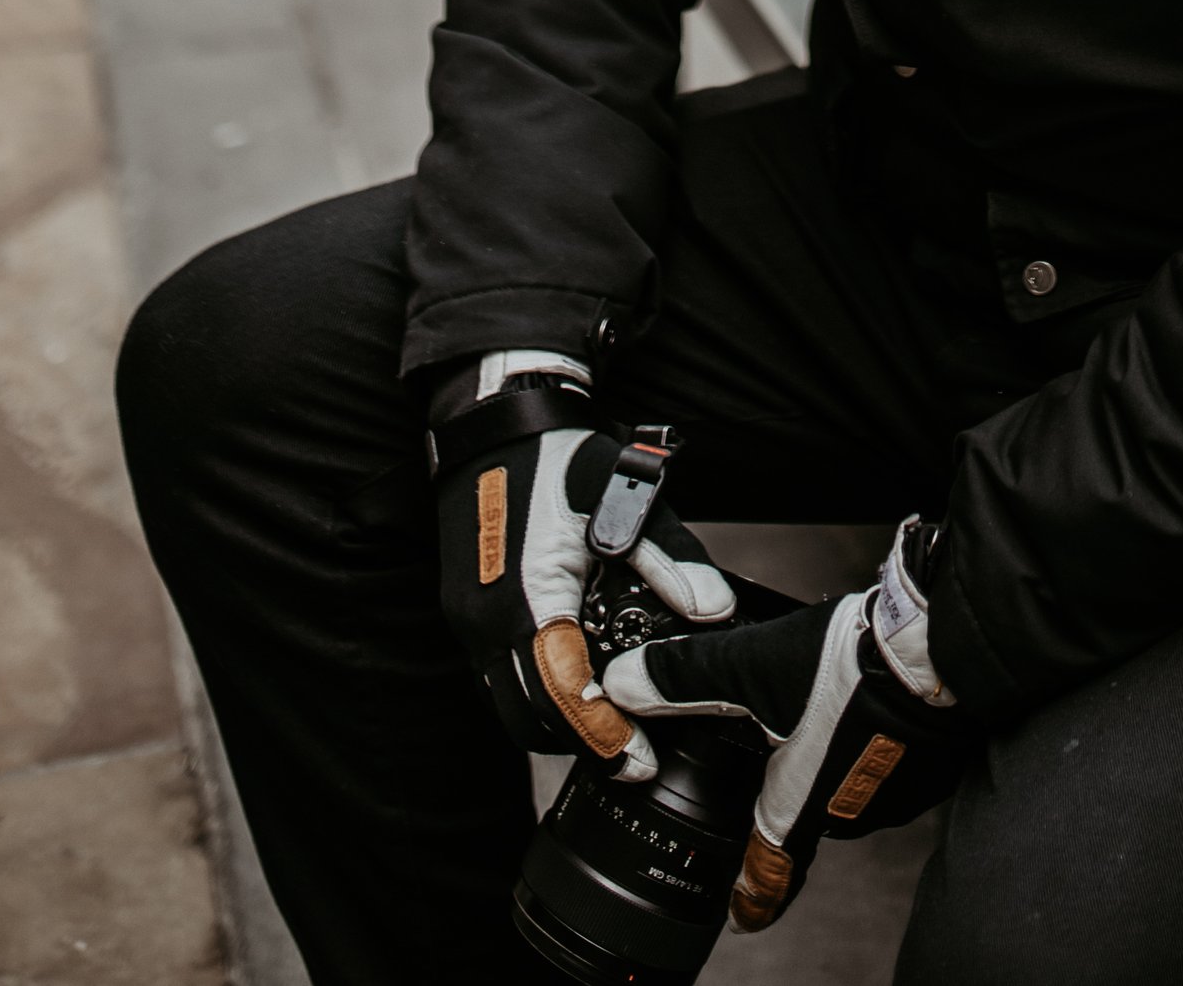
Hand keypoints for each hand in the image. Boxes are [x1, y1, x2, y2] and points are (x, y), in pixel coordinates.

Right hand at [431, 357, 734, 770]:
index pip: (562, 693)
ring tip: (614, 719)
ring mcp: (470, 619)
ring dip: (557, 720)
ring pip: (509, 703)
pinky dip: (539, 689)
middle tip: (634, 749)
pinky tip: (579, 677)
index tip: (640, 762)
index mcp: (524, 594)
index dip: (602, 736)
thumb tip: (713, 611)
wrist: (490, 421)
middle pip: (528, 719)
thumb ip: (668, 560)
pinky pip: (501, 674)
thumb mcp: (623, 497)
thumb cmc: (556, 454)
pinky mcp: (469, 612)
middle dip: (580, 741)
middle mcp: (485, 619)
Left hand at [605, 520, 965, 927]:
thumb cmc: (847, 670)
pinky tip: (867, 710)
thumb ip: (683, 680)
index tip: (743, 914)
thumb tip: (622, 686)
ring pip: (850, 791)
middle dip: (793, 797)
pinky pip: (889, 769)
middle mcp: (849, 813)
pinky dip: (873, 747)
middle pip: (809, 820)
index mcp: (801, 806)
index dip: (753, 897)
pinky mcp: (929, 768)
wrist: (936, 648)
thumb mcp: (748, 668)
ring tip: (825, 722)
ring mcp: (894, 794)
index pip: (770, 873)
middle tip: (780, 764)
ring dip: (835, 767)